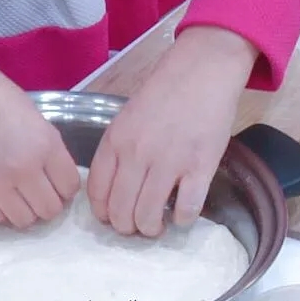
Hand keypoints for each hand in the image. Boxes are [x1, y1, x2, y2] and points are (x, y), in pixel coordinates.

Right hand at [0, 33, 80, 227]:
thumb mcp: (34, 117)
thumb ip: (48, 150)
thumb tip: (56, 180)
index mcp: (45, 145)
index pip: (70, 187)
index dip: (64, 186)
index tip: (55, 181)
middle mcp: (24, 170)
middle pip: (50, 209)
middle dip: (47, 200)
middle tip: (35, 188)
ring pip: (25, 220)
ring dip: (24, 208)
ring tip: (14, 191)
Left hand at [87, 26, 258, 235]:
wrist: (202, 71)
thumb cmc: (164, 93)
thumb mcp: (126, 118)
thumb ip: (117, 150)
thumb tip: (114, 190)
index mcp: (115, 141)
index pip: (97, 192)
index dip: (102, 213)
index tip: (110, 218)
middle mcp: (137, 155)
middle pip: (120, 211)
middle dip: (126, 227)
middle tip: (136, 225)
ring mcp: (168, 162)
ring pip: (148, 217)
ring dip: (151, 229)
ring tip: (157, 225)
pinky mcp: (200, 166)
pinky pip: (186, 209)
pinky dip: (182, 220)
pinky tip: (182, 214)